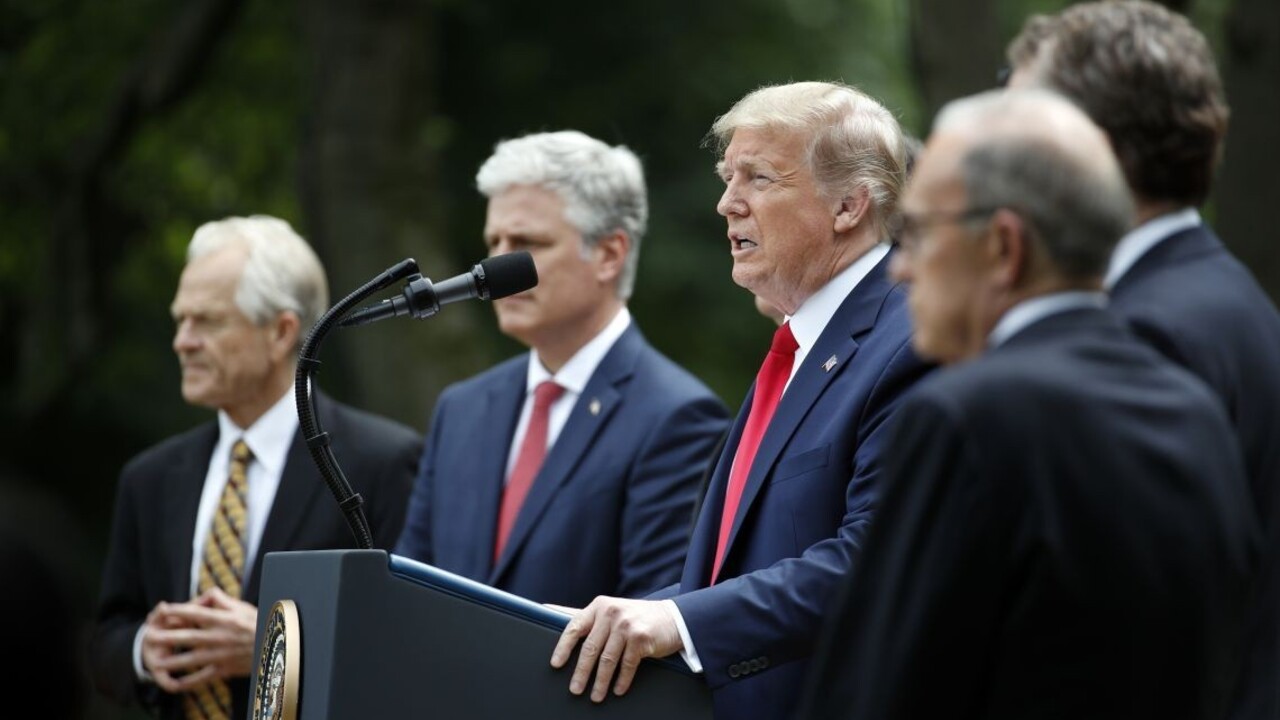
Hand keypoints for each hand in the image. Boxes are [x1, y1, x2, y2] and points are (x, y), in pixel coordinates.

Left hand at [145, 589, 258, 684]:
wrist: (279, 645)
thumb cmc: (262, 622)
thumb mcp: (244, 606)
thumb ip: (222, 600)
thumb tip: (205, 595)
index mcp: (225, 619)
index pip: (197, 613)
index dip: (178, 610)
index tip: (163, 610)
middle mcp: (221, 636)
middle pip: (188, 636)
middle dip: (166, 636)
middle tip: (148, 637)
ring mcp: (222, 655)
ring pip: (191, 658)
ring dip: (172, 660)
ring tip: (155, 662)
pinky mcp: (226, 670)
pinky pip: (203, 677)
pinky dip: (188, 682)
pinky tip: (175, 684)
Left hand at [549, 596, 682, 701]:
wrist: (672, 618)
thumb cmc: (635, 618)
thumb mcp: (611, 612)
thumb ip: (587, 617)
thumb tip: (549, 610)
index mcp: (599, 606)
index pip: (575, 626)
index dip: (563, 647)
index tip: (555, 664)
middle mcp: (611, 612)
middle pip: (590, 648)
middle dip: (581, 672)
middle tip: (575, 689)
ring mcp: (627, 625)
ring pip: (608, 659)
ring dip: (600, 682)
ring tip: (595, 696)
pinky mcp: (641, 637)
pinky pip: (627, 665)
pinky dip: (621, 680)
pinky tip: (617, 690)